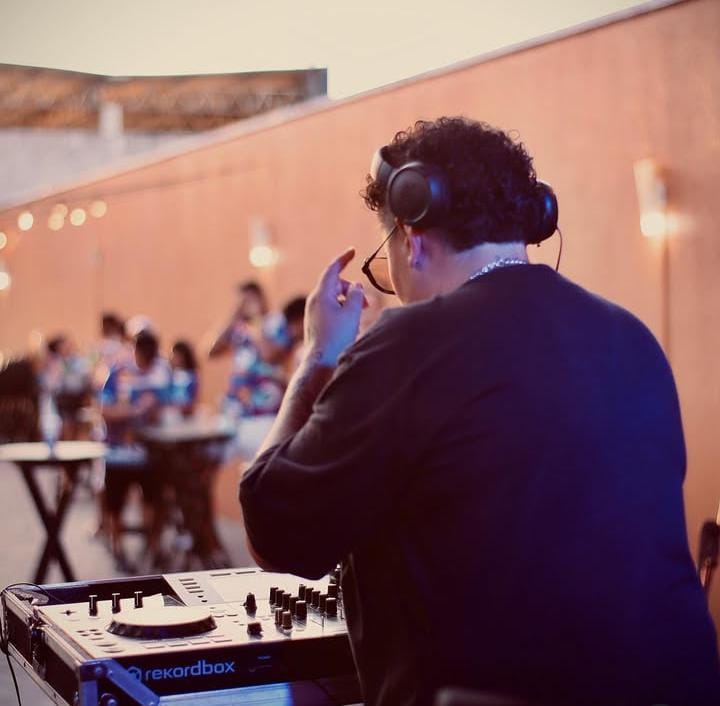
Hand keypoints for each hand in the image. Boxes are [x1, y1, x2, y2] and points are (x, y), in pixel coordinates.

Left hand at [304, 248, 365, 366]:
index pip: (333, 270)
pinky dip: (343, 309)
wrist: (321, 362)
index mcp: (321, 295)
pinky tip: (351, 323)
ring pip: (334, 297)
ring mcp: (314, 312)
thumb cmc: (336, 337)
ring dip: (349, 301)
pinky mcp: (316, 322)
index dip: (344, 260)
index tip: (353, 251)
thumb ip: (357, 296)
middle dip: (352, 289)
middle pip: (336, 285)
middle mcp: (315, 301)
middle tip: (367, 303)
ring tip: (360, 314)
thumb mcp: (352, 313)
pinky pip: (331, 308)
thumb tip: (357, 287)